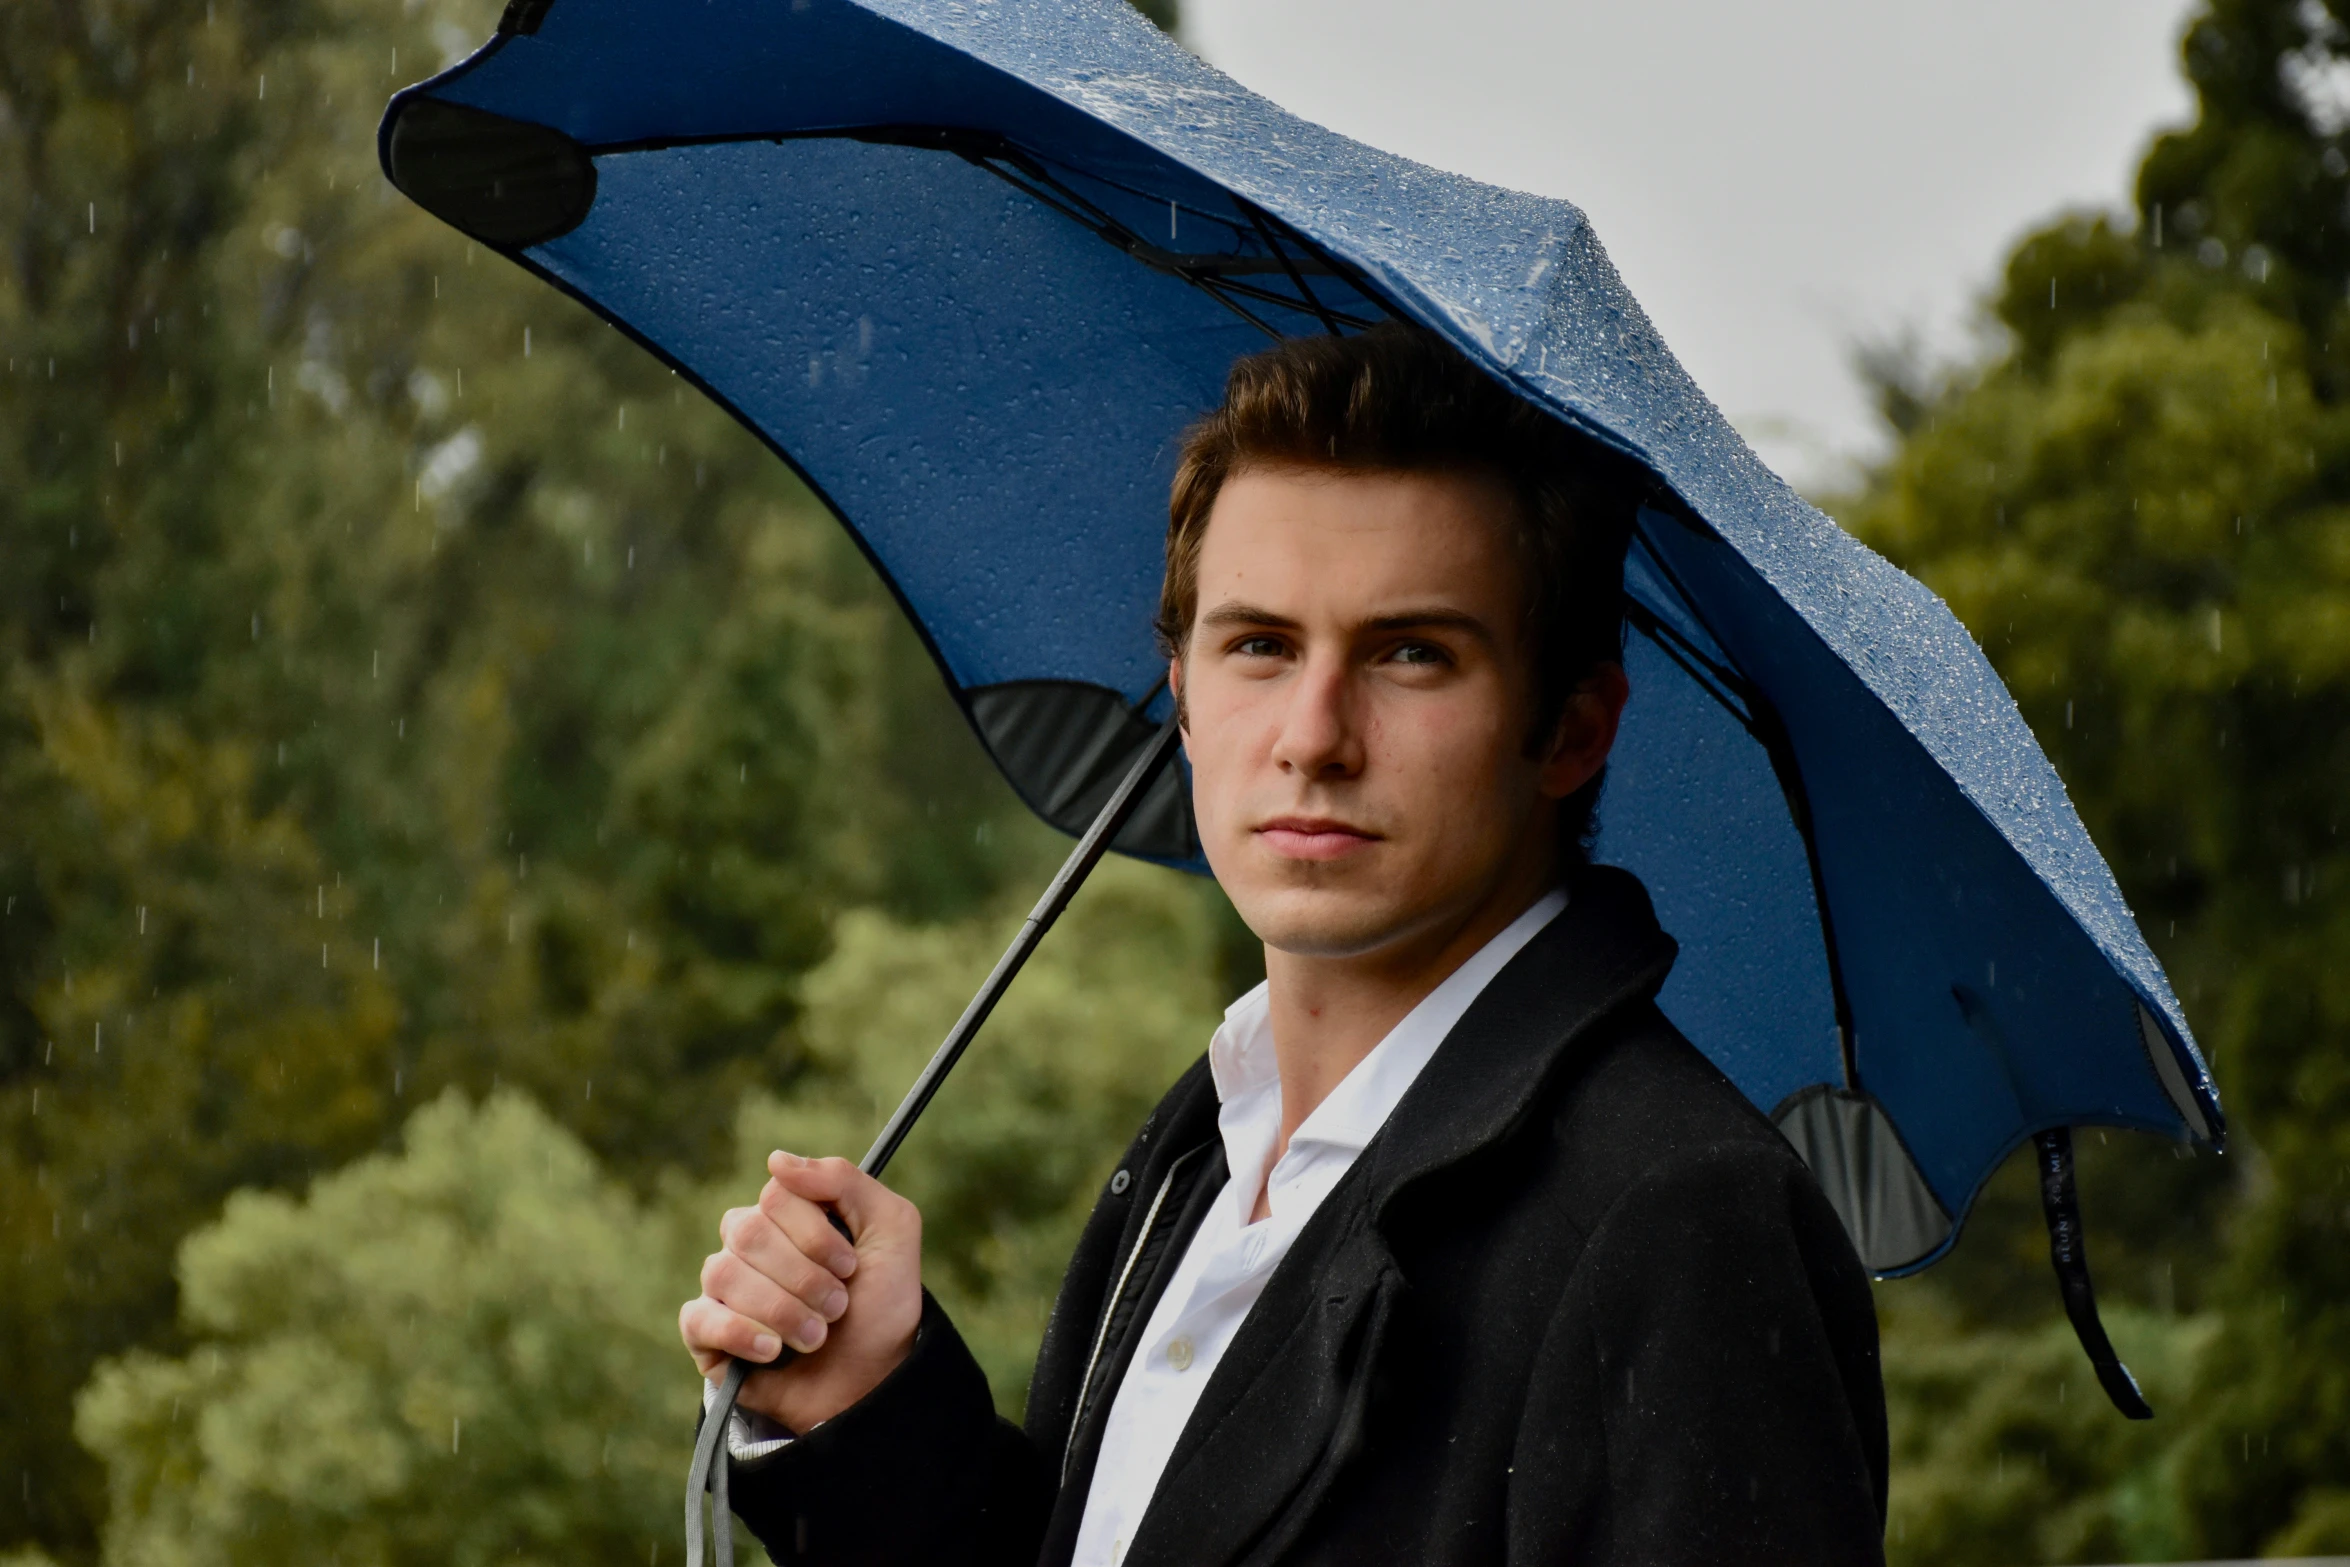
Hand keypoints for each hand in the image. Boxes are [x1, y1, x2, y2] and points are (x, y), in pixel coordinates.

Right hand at [679, 1151, 923, 1432]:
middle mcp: (748, 1245)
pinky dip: (741, 1334)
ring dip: (783, 1310)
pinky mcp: (707, 1335)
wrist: (875, 1380)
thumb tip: (776, 1160)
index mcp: (786, 1214)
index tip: (850, 1267)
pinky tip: (773, 1351)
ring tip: (816, 1337)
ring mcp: (724, 1288)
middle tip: (837, 1307)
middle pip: (749, 1233)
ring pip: (723, 1274)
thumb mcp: (890, 1229)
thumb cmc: (882, 1303)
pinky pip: (698, 1319)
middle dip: (804, 1277)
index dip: (815, 1235)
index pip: (775, 1196)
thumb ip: (844, 1181)